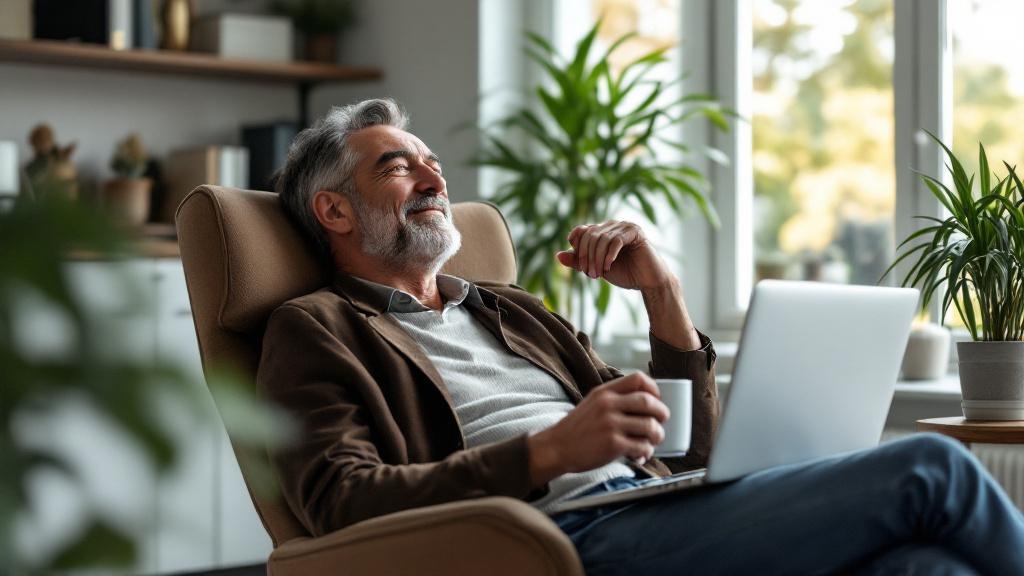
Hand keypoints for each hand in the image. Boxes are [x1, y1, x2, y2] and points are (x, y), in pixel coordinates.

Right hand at [527, 373, 669, 485]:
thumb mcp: (593, 403)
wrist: (556, 447)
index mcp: (605, 392)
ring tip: (652, 441)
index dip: (654, 389)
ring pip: (650, 426)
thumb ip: (614, 399)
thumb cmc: (578, 428)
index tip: (656, 400)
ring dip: (657, 436)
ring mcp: (611, 424)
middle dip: (662, 414)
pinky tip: (640, 455)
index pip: (638, 379)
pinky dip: (646, 452)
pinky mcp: (613, 444)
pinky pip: (642, 447)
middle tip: (661, 422)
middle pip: (649, 403)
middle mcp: (608, 405)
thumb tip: (646, 403)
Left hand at [555, 221, 671, 290]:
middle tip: (589, 274)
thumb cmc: (624, 273)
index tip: (581, 266)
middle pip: (590, 235)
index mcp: (602, 231)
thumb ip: (579, 262)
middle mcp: (612, 225)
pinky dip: (609, 255)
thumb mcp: (596, 268)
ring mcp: (624, 226)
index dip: (577, 246)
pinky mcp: (635, 232)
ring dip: (597, 258)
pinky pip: (616, 240)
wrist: (648, 281)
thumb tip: (558, 255)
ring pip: (601, 238)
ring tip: (598, 274)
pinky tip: (608, 266)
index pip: (581, 231)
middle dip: (586, 256)